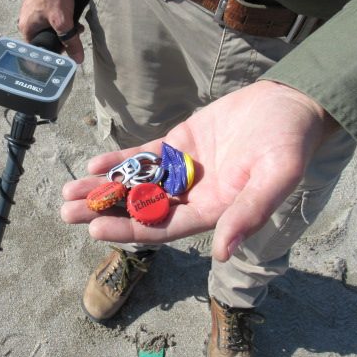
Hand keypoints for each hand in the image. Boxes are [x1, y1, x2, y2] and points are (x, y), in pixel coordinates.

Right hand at [18, 0, 84, 62]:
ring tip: (76, 23)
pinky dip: (63, 16)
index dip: (56, 50)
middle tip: (75, 33)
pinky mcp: (41, 2)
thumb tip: (77, 59)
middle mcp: (27, 21)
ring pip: (51, 26)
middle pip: (47, 38)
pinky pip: (52, 15)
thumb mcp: (63, 22)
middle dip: (63, 37)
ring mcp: (34, 11)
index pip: (40, 49)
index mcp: (27, 29)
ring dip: (65, 26)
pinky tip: (71, 12)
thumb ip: (71, 42)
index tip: (68, 47)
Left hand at [60, 81, 338, 261]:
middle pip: (140, 208)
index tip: (95, 230)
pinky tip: (95, 165)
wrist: (290, 104)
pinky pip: (145, 156)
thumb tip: (223, 252)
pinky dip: (121, 161)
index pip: (163, 228)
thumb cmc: (289, 143)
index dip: (129, 230)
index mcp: (213, 211)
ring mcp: (184, 169)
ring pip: (137, 183)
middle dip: (103, 210)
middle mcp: (193, 195)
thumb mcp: (276, 176)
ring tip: (69, 190)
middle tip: (65, 210)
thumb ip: (249, 212)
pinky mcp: (180, 144)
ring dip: (104, 187)